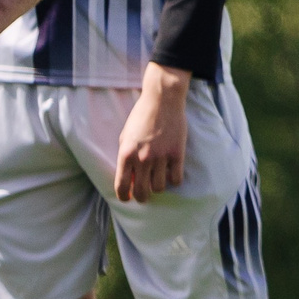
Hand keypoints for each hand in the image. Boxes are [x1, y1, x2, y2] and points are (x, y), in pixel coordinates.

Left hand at [116, 64, 192, 202]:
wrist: (162, 100)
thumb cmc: (141, 116)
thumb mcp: (125, 135)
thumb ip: (125, 156)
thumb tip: (129, 177)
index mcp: (126, 154)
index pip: (122, 186)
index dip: (124, 197)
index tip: (128, 198)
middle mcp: (143, 159)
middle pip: (142, 192)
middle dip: (142, 197)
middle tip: (144, 194)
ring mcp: (161, 157)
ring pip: (159, 188)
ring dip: (158, 187)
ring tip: (158, 179)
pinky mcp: (177, 154)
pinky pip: (176, 179)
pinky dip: (174, 180)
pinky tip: (171, 173)